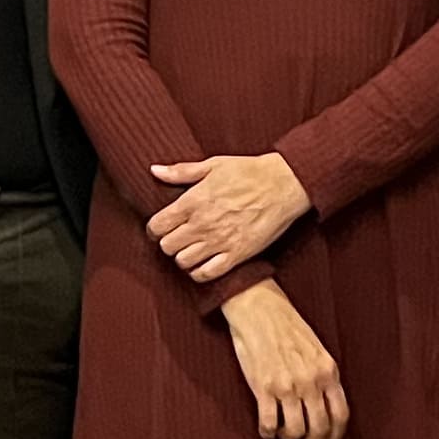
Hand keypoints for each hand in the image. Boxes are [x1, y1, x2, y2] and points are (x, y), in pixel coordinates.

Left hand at [148, 151, 310, 281]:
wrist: (284, 185)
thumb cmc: (249, 172)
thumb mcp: (213, 164)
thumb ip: (181, 171)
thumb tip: (155, 170)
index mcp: (193, 201)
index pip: (158, 225)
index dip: (154, 229)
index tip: (160, 228)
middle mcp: (203, 224)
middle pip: (167, 246)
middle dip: (168, 243)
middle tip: (176, 238)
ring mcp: (220, 242)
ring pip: (183, 262)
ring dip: (183, 257)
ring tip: (190, 250)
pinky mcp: (237, 255)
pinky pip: (207, 274)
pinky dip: (199, 272)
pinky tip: (203, 263)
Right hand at [220, 277, 347, 438]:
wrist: (259, 308)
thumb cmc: (286, 326)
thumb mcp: (316, 349)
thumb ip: (322, 375)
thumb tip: (324, 404)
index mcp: (327, 371)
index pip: (341, 415)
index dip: (335, 437)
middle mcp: (311, 380)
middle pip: (320, 428)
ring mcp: (287, 385)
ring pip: (295, 431)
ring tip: (283, 437)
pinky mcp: (263, 387)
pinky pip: (269, 423)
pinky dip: (267, 433)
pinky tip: (266, 430)